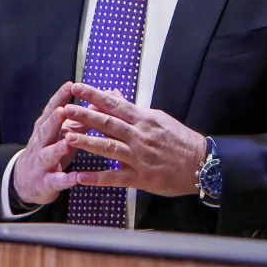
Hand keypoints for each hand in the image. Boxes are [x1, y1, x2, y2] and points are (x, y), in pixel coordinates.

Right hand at [11, 82, 80, 204]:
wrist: (26, 181)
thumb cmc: (50, 151)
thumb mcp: (61, 134)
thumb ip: (78, 120)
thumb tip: (98, 103)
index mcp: (44, 128)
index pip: (51, 110)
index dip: (59, 98)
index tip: (70, 85)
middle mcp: (40, 143)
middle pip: (46, 130)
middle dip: (54, 121)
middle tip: (63, 111)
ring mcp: (40, 163)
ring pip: (48, 154)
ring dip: (57, 148)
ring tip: (67, 142)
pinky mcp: (45, 182)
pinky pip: (55, 180)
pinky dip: (64, 179)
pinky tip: (75, 178)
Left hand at [64, 82, 207, 197]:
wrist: (201, 163)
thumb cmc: (179, 139)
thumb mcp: (158, 117)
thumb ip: (133, 109)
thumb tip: (113, 94)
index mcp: (144, 119)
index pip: (114, 103)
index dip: (94, 95)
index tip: (76, 88)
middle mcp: (140, 136)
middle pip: (108, 123)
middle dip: (85, 116)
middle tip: (65, 110)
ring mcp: (139, 157)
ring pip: (109, 148)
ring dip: (88, 142)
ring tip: (68, 137)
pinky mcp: (141, 177)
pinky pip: (115, 178)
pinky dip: (97, 178)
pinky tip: (80, 178)